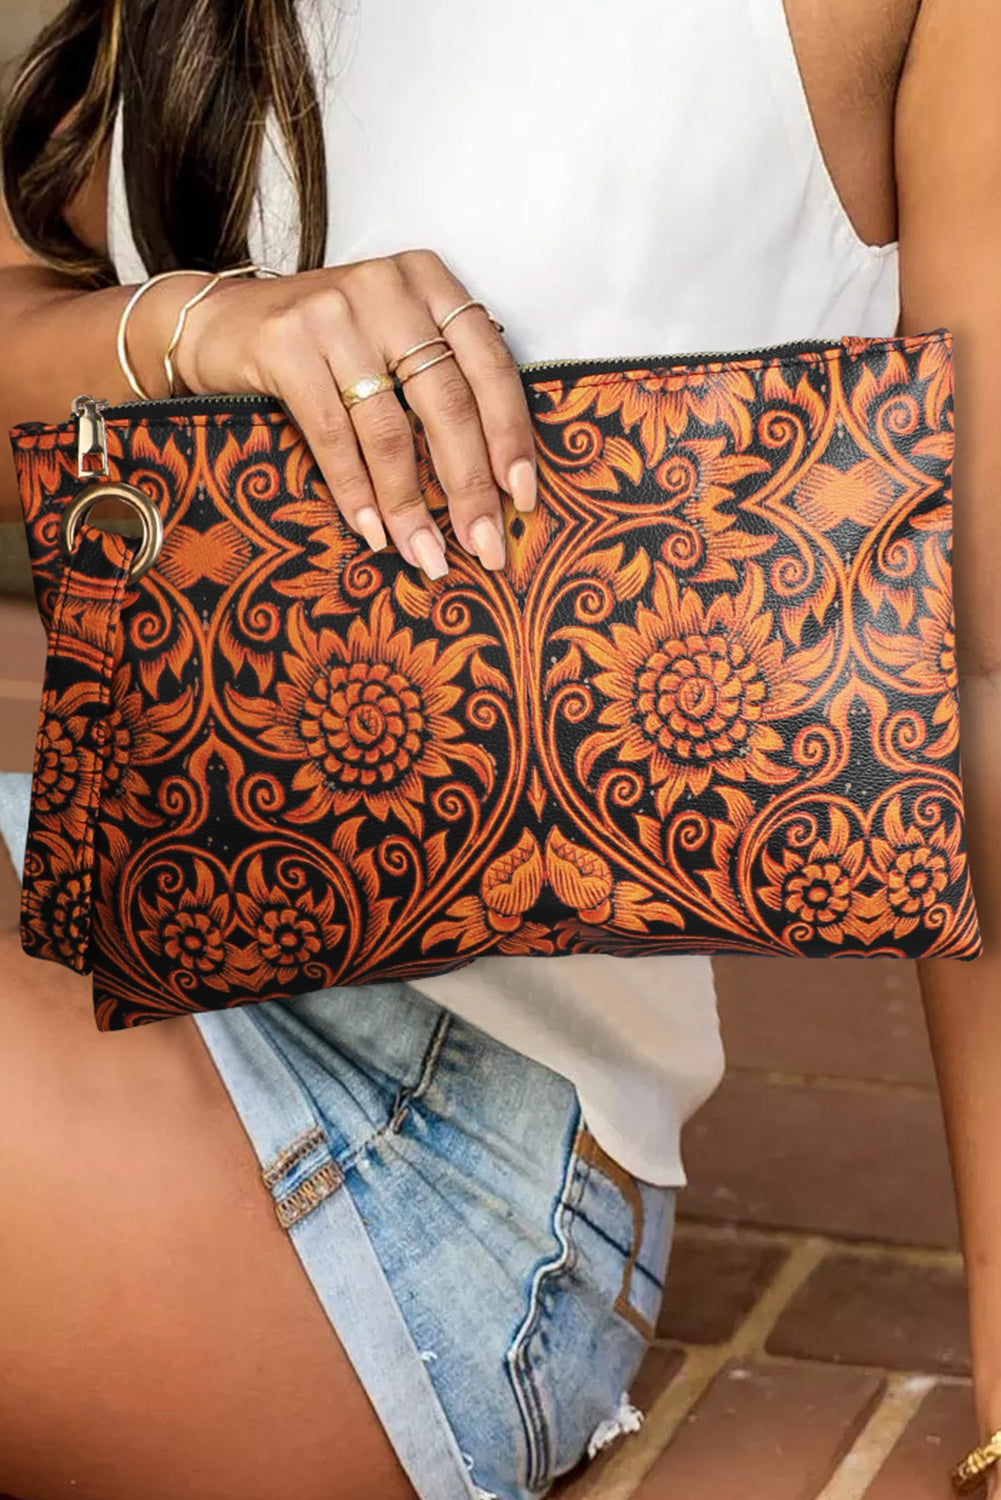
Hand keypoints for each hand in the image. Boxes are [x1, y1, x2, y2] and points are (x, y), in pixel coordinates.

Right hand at [167, 252, 537, 578]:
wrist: (219, 321)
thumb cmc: (323, 343)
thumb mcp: (392, 337)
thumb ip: (440, 379)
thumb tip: (496, 481)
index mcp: (430, 281)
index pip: (490, 366)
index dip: (511, 437)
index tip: (523, 498)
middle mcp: (387, 288)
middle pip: (446, 403)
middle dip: (469, 488)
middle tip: (485, 547)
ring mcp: (333, 312)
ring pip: (389, 429)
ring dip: (410, 505)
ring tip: (426, 555)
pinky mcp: (286, 344)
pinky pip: (334, 437)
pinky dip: (357, 493)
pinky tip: (373, 532)